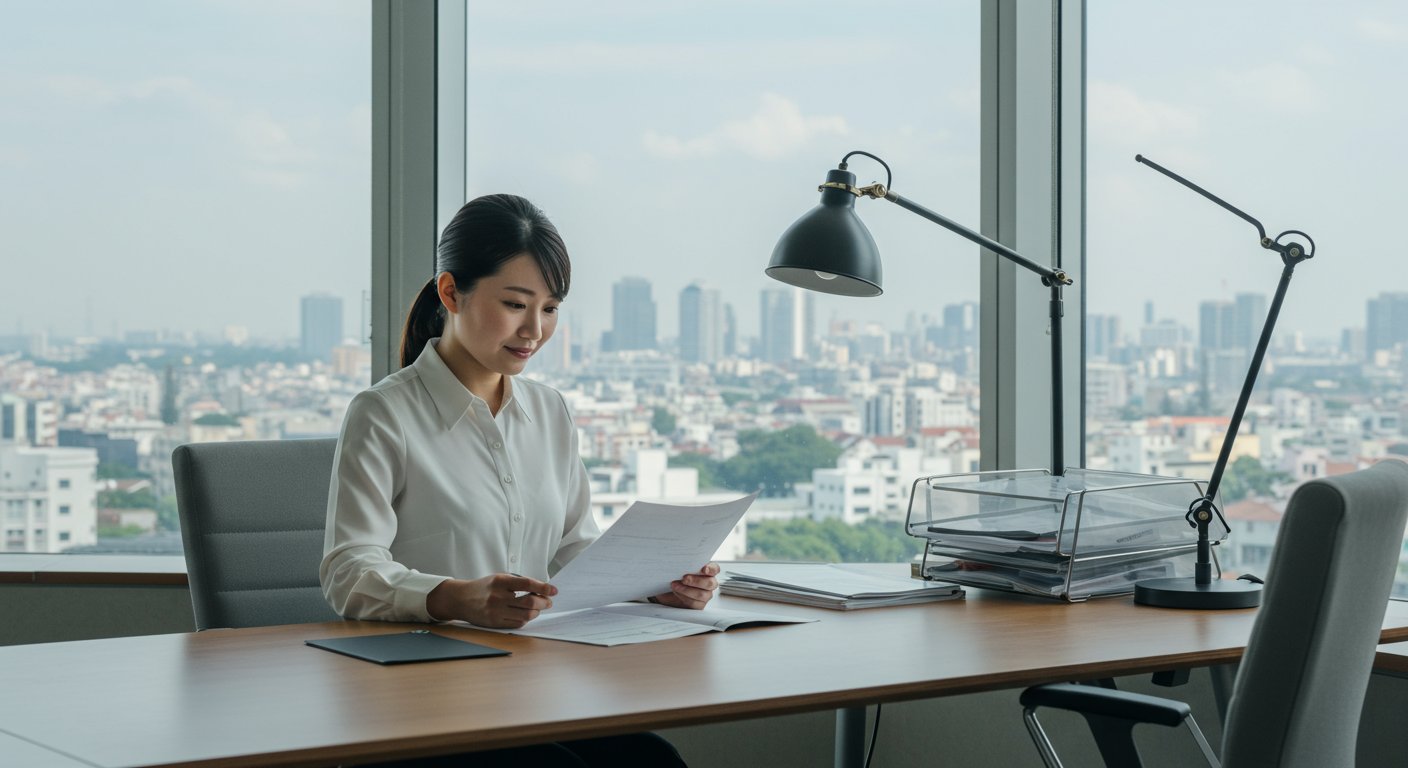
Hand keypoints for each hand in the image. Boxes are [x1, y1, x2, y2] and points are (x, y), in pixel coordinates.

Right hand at [426, 573, 555, 627]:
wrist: (461, 599)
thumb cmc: (484, 587)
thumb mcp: (500, 578)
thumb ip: (519, 582)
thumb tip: (542, 589)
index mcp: (500, 581)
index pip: (527, 584)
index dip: (543, 587)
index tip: (553, 590)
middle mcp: (498, 597)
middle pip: (529, 603)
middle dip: (543, 602)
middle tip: (548, 601)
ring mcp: (496, 612)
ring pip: (526, 616)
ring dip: (537, 612)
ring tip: (538, 608)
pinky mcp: (494, 623)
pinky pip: (517, 624)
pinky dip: (526, 619)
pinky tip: (525, 614)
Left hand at [650, 562, 719, 609]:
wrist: (669, 589)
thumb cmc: (677, 576)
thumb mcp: (680, 568)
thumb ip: (686, 564)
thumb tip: (683, 562)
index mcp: (708, 571)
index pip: (715, 569)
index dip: (711, 569)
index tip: (704, 569)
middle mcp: (709, 583)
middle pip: (710, 583)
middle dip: (696, 581)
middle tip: (684, 578)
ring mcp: (706, 595)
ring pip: (702, 594)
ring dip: (686, 590)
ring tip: (675, 585)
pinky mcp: (699, 605)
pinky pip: (695, 603)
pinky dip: (684, 597)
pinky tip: (677, 592)